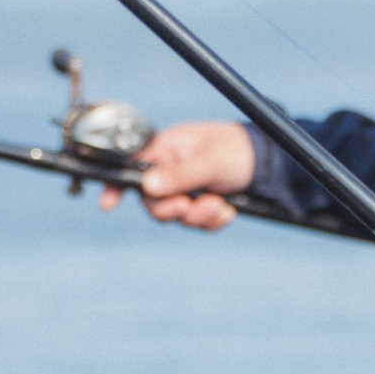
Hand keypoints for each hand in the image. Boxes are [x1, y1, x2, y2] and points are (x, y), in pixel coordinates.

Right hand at [98, 121, 253, 230]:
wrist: (267, 163)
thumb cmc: (236, 149)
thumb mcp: (211, 160)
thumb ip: (181, 174)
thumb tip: (147, 186)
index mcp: (166, 149)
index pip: (132, 166)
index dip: (115, 185)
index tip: (107, 204)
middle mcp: (169, 170)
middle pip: (152, 201)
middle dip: (172, 209)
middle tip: (189, 205)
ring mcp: (184, 189)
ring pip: (175, 216)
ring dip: (197, 216)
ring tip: (220, 205)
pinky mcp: (199, 205)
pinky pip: (195, 224)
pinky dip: (211, 222)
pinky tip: (228, 211)